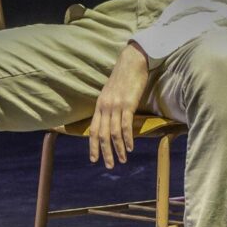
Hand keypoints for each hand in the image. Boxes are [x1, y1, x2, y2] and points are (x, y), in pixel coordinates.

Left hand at [89, 42, 151, 168]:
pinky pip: (125, 125)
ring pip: (114, 133)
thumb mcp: (112, 92)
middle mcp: (105, 106)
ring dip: (118, 149)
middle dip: (104, 152)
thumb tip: (111, 119)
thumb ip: (110, 105)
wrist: (133, 61)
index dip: (93, 146)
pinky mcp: (128, 104)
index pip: (93, 130)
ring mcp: (116, 105)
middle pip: (102, 135)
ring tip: (122, 160)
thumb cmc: (125, 76)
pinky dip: (127, 138)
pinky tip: (130, 147)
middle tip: (108, 166)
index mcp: (99, 105)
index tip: (94, 159)